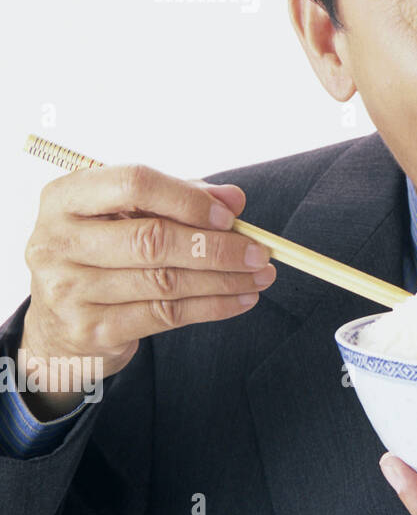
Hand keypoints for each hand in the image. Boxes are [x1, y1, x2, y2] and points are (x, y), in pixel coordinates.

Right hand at [19, 164, 275, 417]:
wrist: (56, 323)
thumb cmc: (105, 250)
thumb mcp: (130, 214)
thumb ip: (181, 198)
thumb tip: (234, 199)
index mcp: (64, 198)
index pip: (132, 184)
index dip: (187, 199)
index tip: (229, 216)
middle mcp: (57, 242)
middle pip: (152, 239)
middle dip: (217, 247)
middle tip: (260, 252)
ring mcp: (69, 290)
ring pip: (165, 282)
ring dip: (225, 279)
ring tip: (261, 275)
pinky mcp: (90, 330)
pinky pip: (165, 315)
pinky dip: (213, 306)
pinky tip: (242, 299)